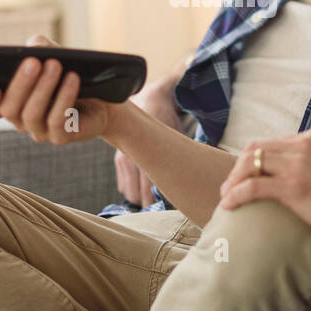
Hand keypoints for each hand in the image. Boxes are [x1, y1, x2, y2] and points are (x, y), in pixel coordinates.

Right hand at [0, 34, 120, 144]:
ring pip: (32, 114)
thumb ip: (38, 48)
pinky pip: (57, 120)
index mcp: (10, 103)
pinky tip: (72, 79)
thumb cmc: (68, 73)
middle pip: (9, 109)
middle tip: (32, 62)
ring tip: (55, 65)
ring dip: (43, 88)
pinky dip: (64, 97)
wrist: (102, 99)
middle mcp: (20, 121)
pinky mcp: (61, 137)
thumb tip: (33, 47)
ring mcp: (40, 132)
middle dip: (20, 83)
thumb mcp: (52, 55)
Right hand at [115, 76, 182, 207]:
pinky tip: (145, 187)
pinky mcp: (119, 160)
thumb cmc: (168, 121)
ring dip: (139, 198)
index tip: (168, 210)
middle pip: (135, 197)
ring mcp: (121, 160)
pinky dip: (132, 190)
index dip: (156, 206)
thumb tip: (191, 185)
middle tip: (164, 206)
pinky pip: (123, 185)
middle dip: (148, 205)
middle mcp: (129, 160)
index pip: (146, 193)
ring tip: (155, 198)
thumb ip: (179, 161)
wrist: (150, 100)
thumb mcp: (177, 138)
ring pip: (128, 193)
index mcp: (144, 157)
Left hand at [216, 129, 310, 245]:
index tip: (247, 175)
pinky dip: (236, 194)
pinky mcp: (293, 186)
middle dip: (239, 167)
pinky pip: (253, 186)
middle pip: (256, 149)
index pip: (272, 142)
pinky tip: (228, 205)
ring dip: (233, 180)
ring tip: (226, 196)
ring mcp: (298, 164)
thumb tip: (310, 164)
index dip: (255, 159)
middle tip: (230, 186)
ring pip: (250, 164)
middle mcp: (304, 145)